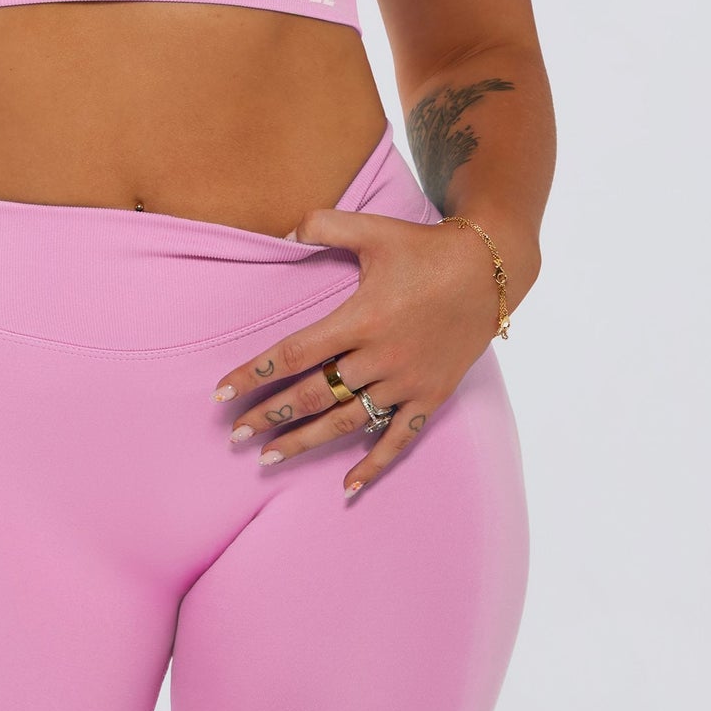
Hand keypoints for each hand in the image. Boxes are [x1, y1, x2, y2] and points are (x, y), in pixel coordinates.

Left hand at [209, 204, 500, 496]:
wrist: (488, 270)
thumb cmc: (424, 247)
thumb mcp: (373, 227)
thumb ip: (324, 225)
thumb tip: (284, 235)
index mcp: (361, 317)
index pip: (295, 352)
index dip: (256, 373)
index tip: (222, 391)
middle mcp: (381, 356)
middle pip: (314, 394)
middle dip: (270, 416)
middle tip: (233, 435)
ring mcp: (407, 381)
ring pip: (347, 421)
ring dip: (305, 442)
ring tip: (268, 458)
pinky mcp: (431, 396)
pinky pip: (399, 438)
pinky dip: (374, 465)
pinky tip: (348, 485)